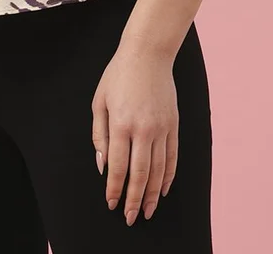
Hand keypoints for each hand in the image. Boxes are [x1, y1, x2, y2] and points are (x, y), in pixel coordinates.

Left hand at [91, 40, 178, 225]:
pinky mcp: (173, 125)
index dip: (114, 189)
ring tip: (148, 211)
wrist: (147, 54)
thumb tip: (102, 166)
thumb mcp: (99, 102)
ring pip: (159, 170)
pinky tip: (164, 189)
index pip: (117, 167)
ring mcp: (161, 127)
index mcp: (121, 124)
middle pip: (140, 174)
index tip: (111, 204)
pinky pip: (172, 157)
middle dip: (134, 199)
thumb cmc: (118, 76)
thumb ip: (99, 135)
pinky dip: (168, 176)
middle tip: (130, 217)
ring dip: (153, 194)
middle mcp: (143, 129)